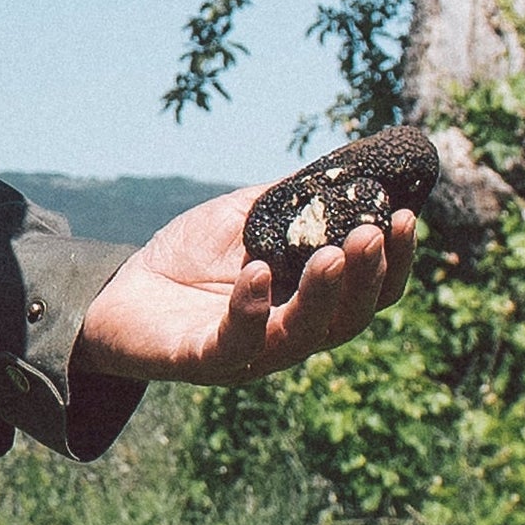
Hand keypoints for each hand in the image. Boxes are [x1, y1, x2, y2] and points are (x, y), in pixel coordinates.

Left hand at [74, 189, 416, 385]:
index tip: (407, 218)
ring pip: (302, 337)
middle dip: (368, 278)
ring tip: (334, 254)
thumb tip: (351, 163)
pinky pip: (236, 343)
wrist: (117, 290)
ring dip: (324, 296)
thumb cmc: (188, 257)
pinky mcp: (202, 361)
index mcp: (308, 303)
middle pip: (348, 320)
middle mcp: (289, 336)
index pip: (369, 293)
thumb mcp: (248, 216)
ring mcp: (249, 354)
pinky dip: (252, 310)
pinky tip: (257, 272)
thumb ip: (296, 198)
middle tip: (373, 235)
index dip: (395, 263)